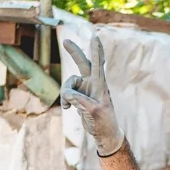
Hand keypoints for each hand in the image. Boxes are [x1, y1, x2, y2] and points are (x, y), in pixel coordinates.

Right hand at [61, 36, 124, 156]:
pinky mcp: (80, 96)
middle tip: (65, 40)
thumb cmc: (104, 122)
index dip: (96, 50)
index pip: (97, 64)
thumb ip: (82, 102)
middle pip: (82, 63)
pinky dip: (65, 100)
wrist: (104, 133)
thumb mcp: (94, 112)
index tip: (95, 37)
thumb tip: (69, 95)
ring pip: (69, 83)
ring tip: (67, 106)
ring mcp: (86, 89)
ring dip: (65, 93)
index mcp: (100, 85)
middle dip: (74, 52)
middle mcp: (93, 83)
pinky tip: (67, 108)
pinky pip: (67, 93)